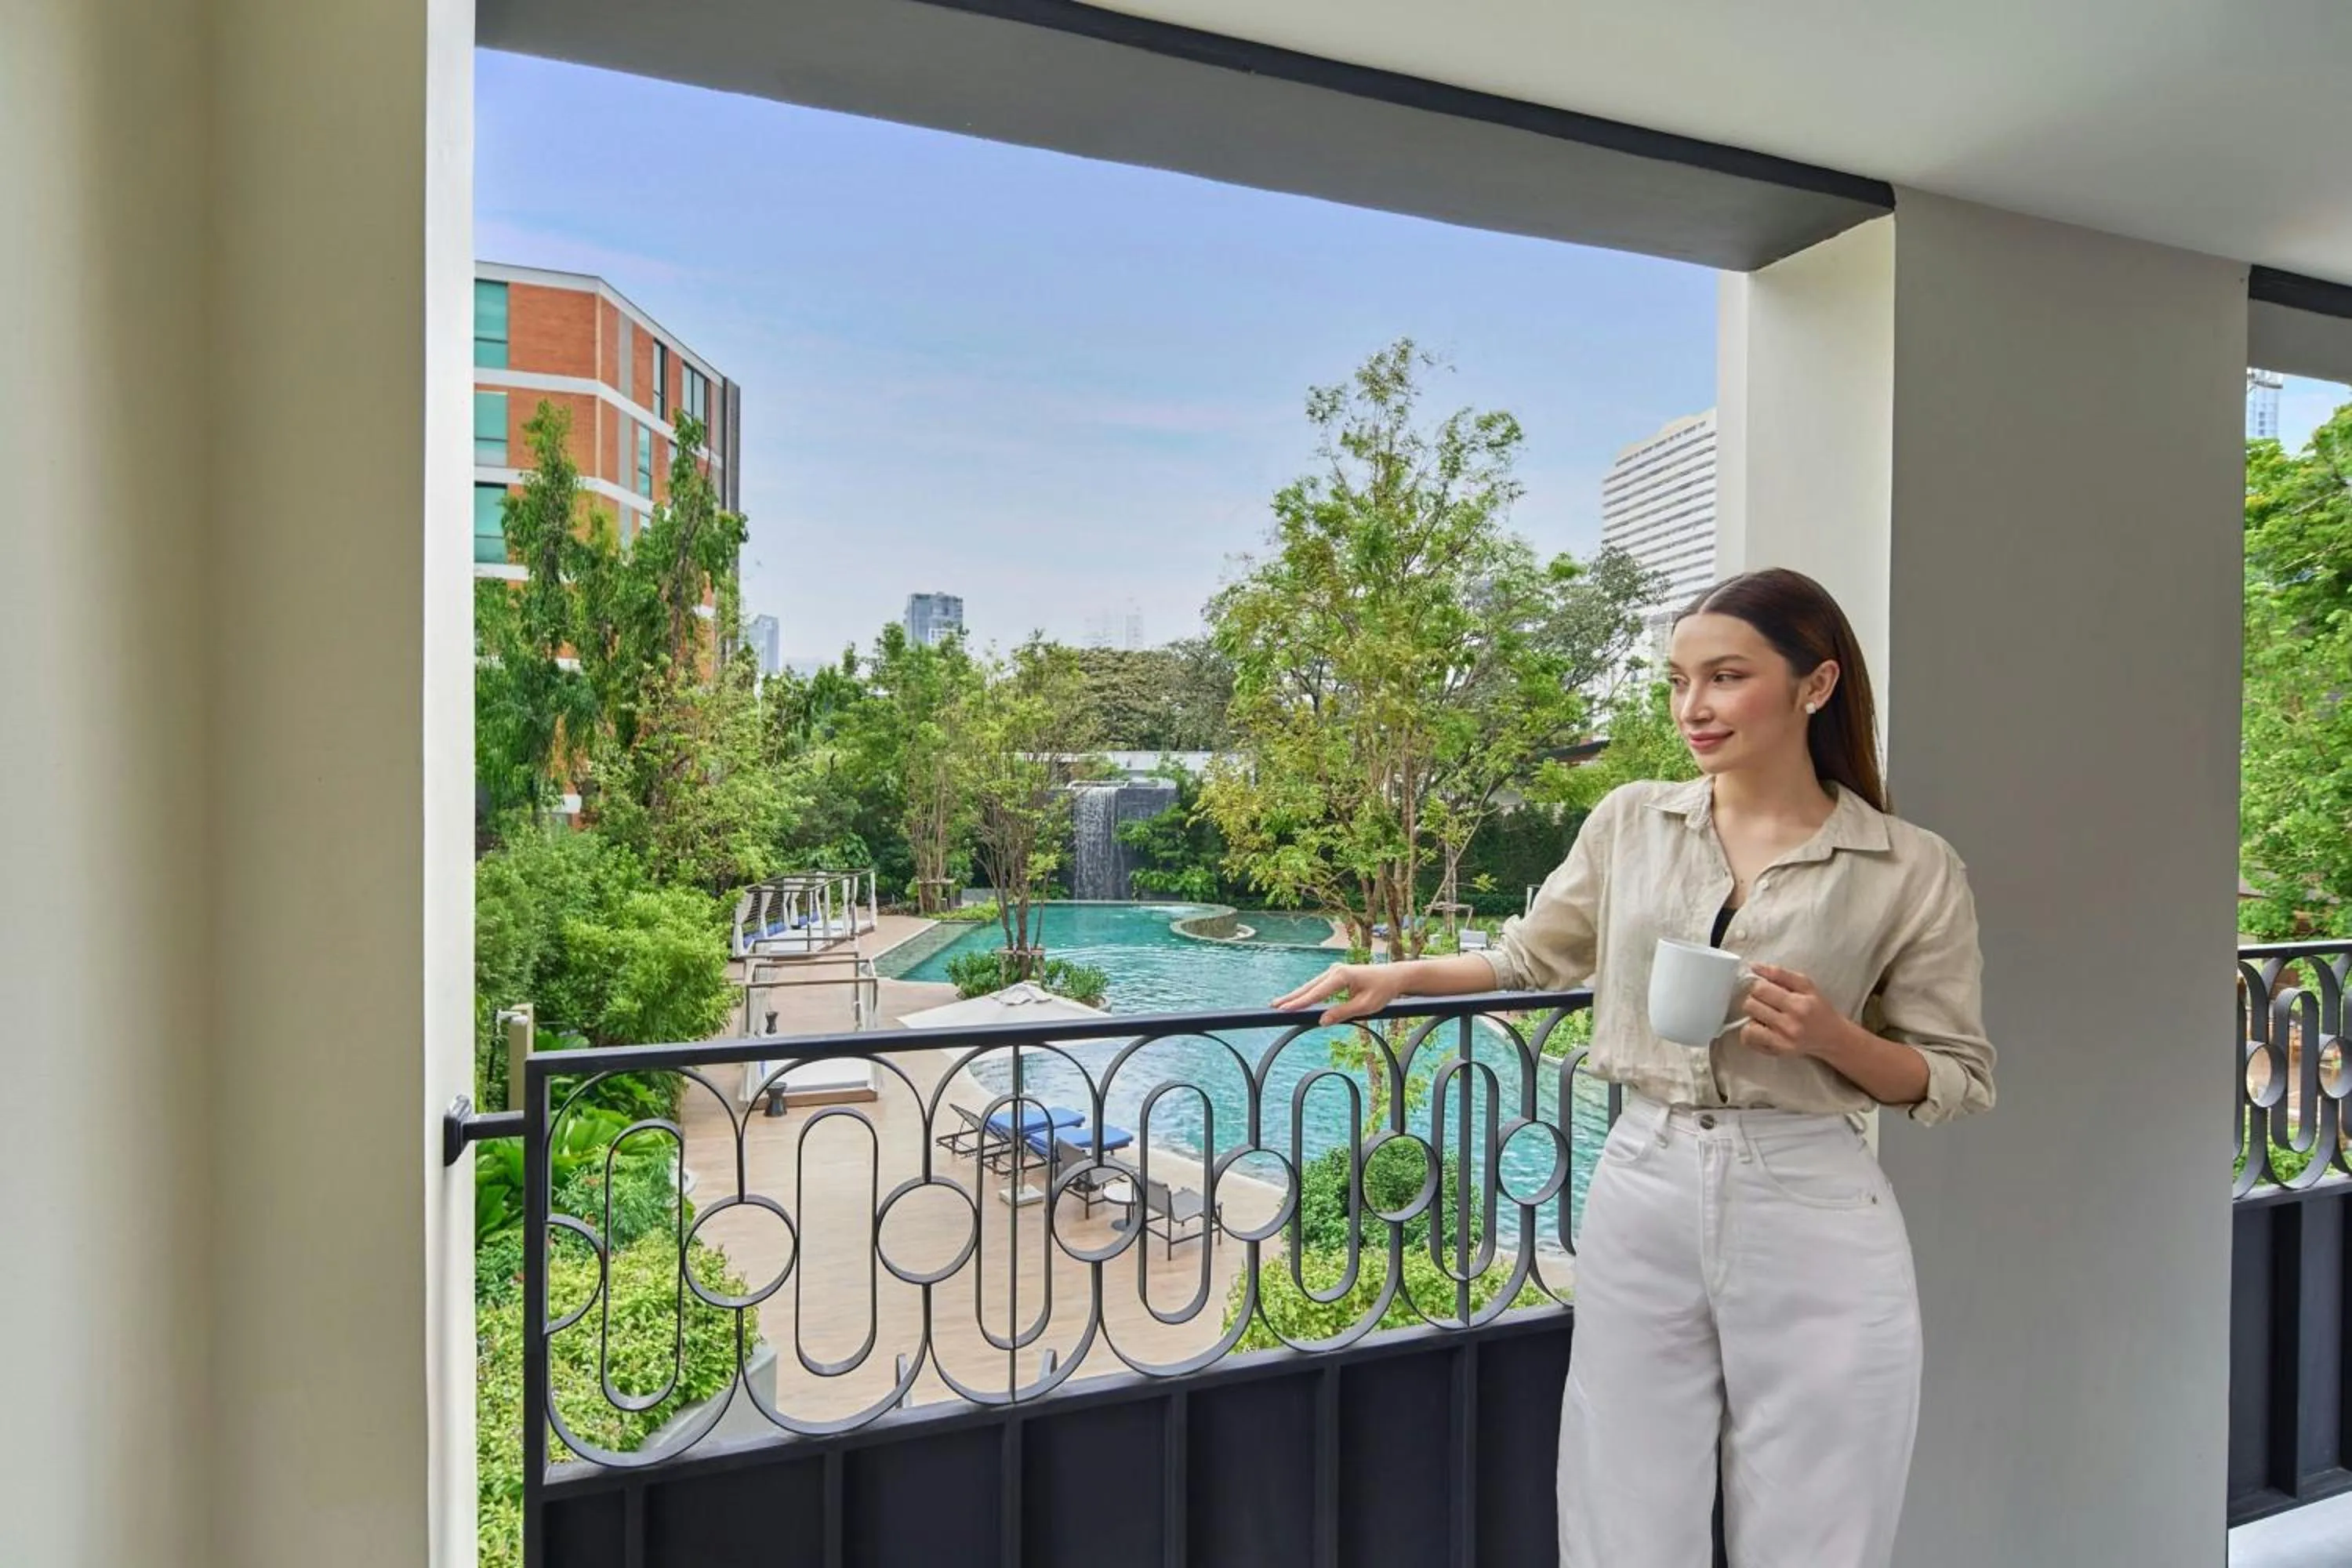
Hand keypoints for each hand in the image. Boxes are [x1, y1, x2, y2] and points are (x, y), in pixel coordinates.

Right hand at [1271, 963, 1402, 1025]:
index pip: (1316, 993)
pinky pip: (1317, 986)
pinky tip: (1296, 999)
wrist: (1393, 977)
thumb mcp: (1365, 1006)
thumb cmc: (1382, 990)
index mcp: (1341, 976)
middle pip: (1308, 987)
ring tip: (1279, 1004)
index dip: (1300, 1003)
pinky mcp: (1335, 975)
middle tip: (1273, 1007)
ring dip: (1296, 995)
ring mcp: (1334, 971)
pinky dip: (1305, 993)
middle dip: (1291, 998)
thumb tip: (1322, 1021)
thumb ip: (1342, 1013)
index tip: (1284, 1010)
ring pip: (1310, 986)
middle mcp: (1334, 971)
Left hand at [1738, 963, 1853, 1060]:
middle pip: (1750, 1005)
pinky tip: (1763, 1029)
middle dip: (1755, 1001)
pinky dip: (1751, 1032)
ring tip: (1766, 1016)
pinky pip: (1748, 1039)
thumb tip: (1753, 966)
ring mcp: (1783, 1040)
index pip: (1760, 989)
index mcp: (1799, 1004)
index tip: (1767, 989)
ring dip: (1753, 1017)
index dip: (1759, 986)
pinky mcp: (1778, 1051)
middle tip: (1767, 1003)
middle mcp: (1791, 1024)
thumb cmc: (1818, 1008)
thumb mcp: (1806, 985)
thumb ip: (1779, 973)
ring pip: (1747, 1023)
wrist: (1832, 1037)